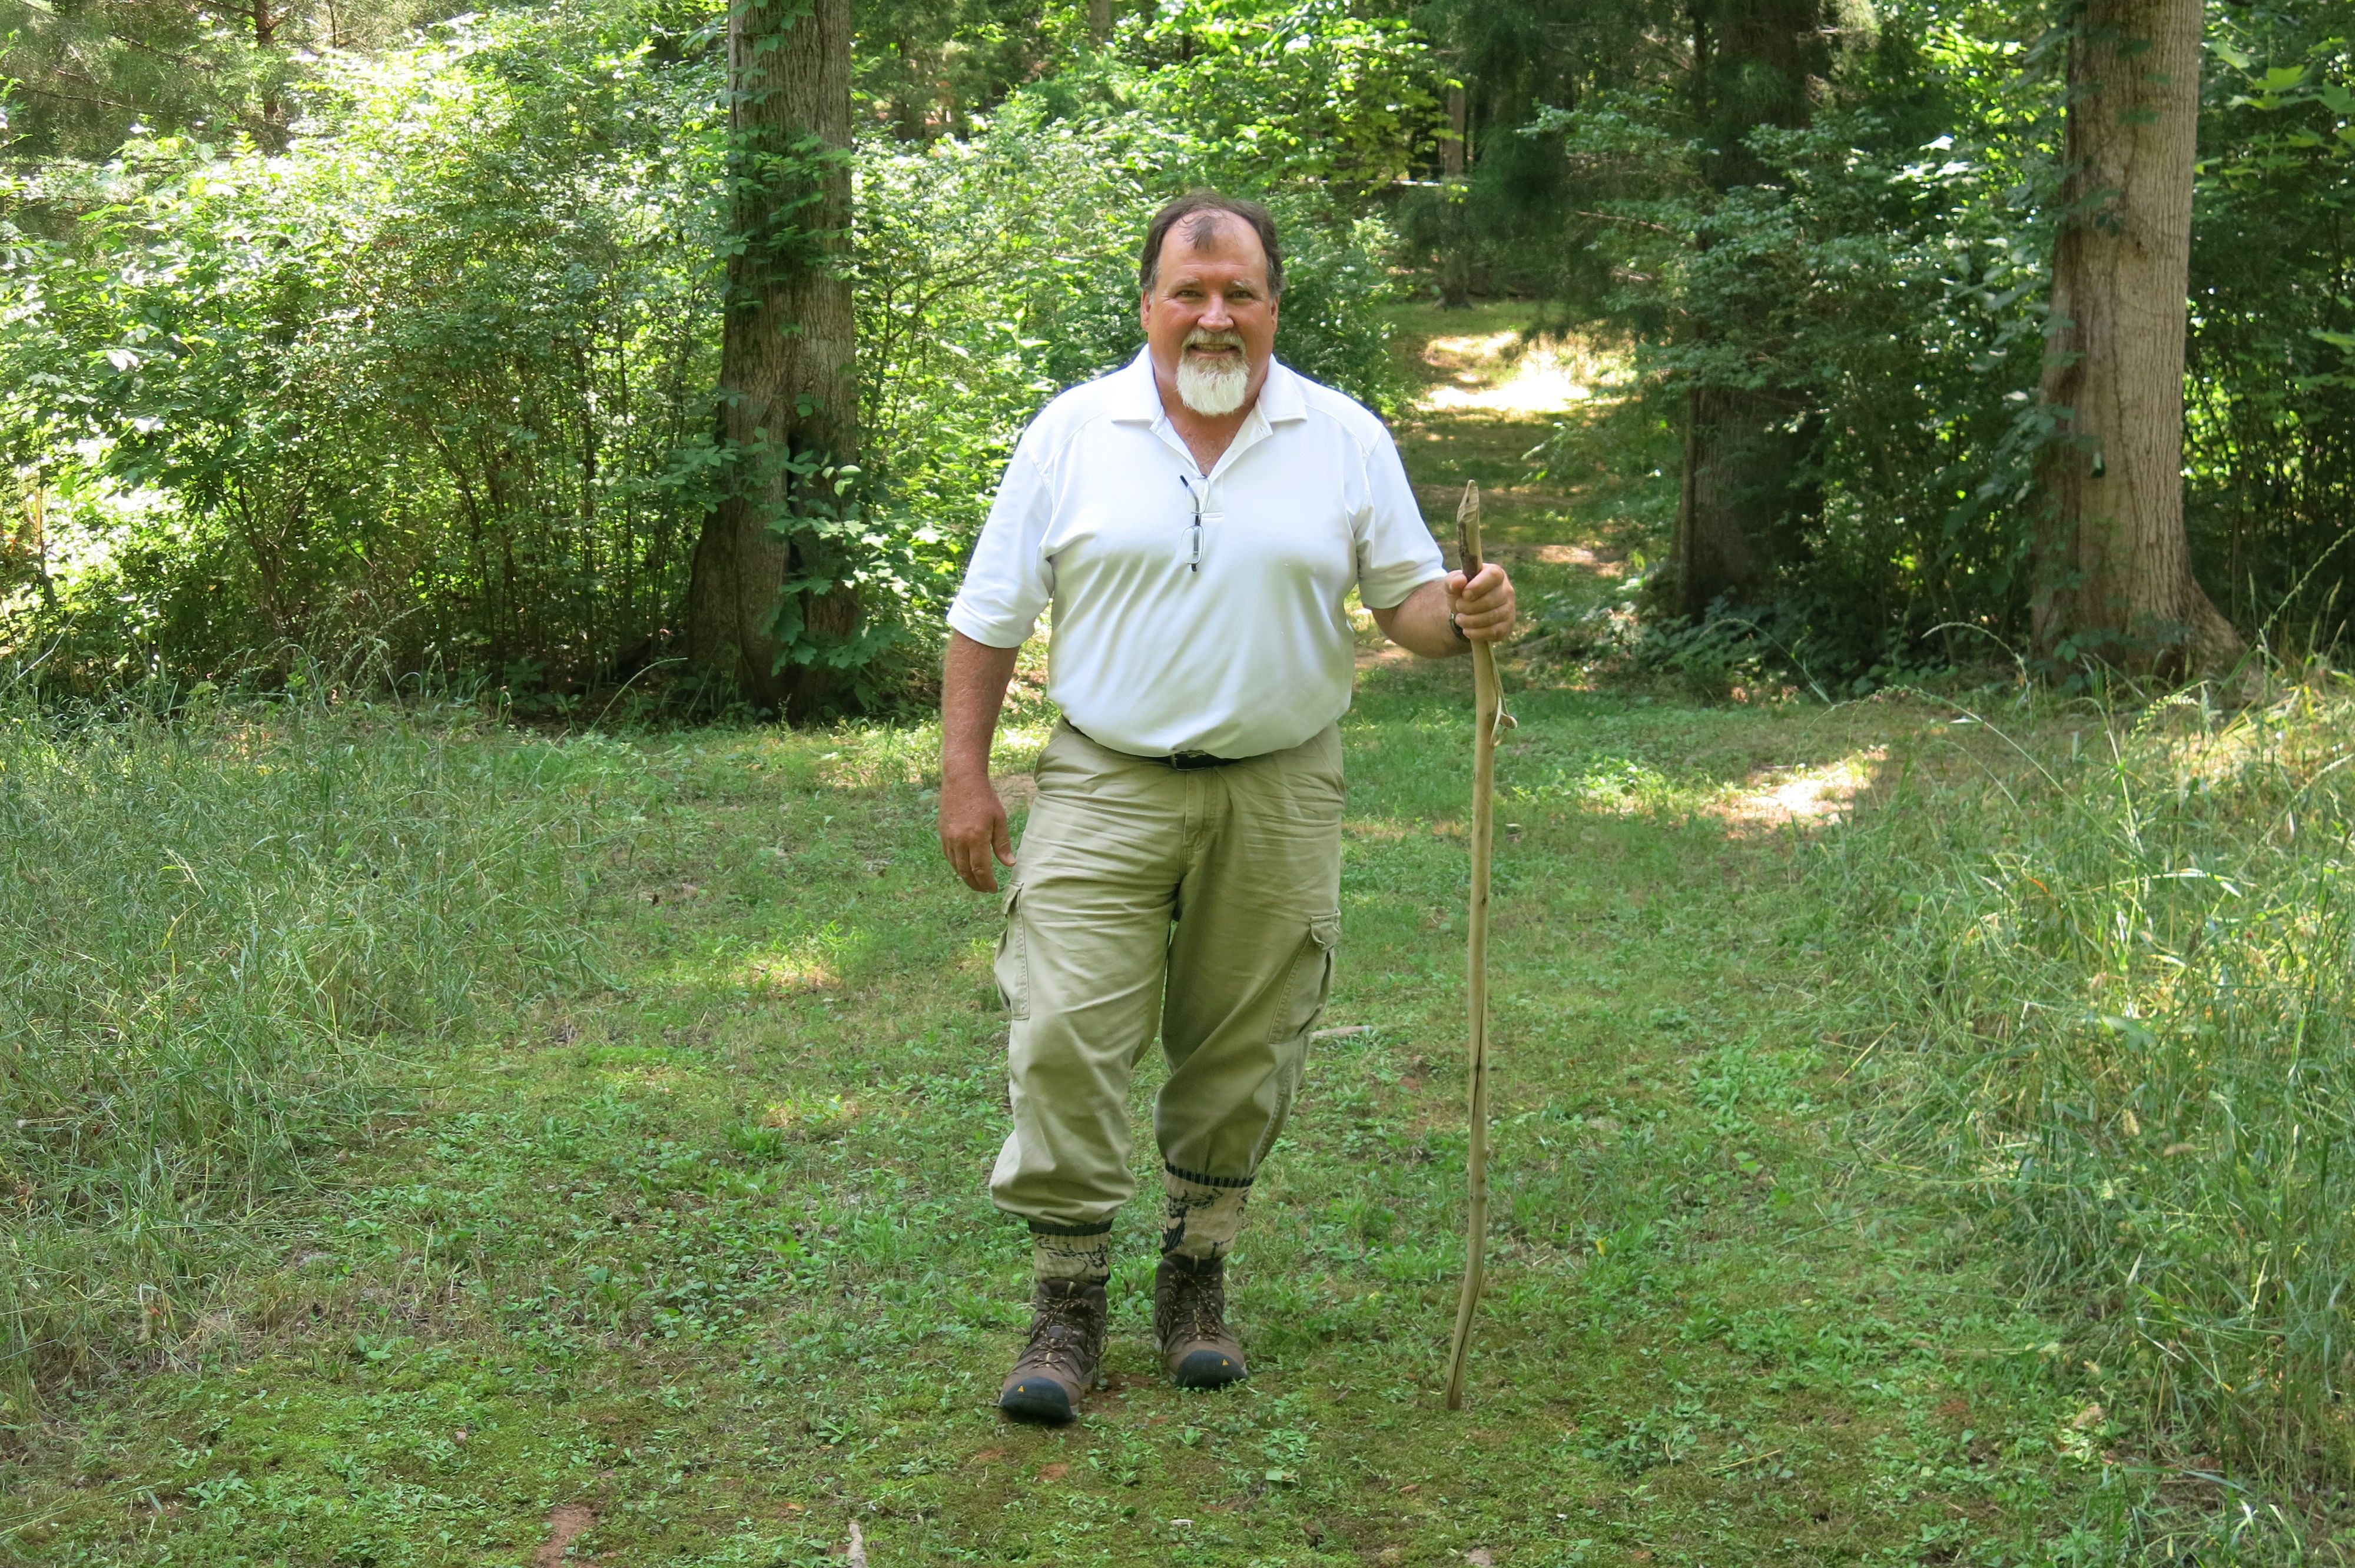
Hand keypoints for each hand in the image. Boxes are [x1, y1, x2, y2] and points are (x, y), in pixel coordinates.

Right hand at [938, 771, 1013, 891]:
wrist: (962, 781)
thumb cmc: (984, 799)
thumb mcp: (999, 819)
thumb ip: (1002, 844)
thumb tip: (1009, 864)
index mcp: (976, 838)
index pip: (980, 869)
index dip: (987, 883)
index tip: (993, 888)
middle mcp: (959, 841)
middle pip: (966, 872)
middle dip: (976, 885)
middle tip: (985, 890)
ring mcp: (948, 838)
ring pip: (956, 866)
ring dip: (966, 877)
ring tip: (976, 882)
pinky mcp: (942, 834)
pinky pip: (949, 856)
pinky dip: (957, 866)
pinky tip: (964, 868)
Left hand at [1447, 562, 1516, 643]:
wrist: (1467, 611)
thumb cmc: (1463, 593)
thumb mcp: (1454, 584)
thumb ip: (1453, 580)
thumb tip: (1459, 581)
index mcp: (1496, 574)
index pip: (1493, 575)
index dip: (1478, 586)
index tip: (1465, 594)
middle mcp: (1507, 590)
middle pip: (1490, 600)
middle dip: (1469, 606)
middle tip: (1458, 606)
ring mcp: (1509, 609)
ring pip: (1491, 617)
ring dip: (1470, 620)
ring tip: (1460, 619)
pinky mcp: (1507, 626)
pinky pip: (1493, 632)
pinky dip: (1476, 633)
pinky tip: (1467, 630)